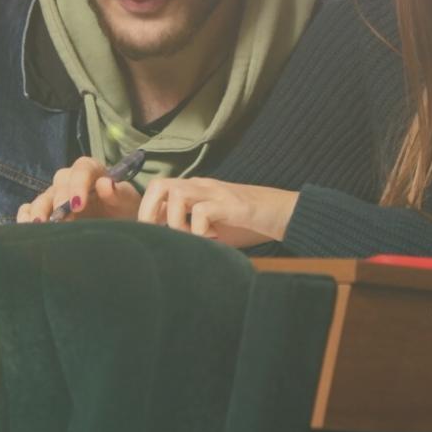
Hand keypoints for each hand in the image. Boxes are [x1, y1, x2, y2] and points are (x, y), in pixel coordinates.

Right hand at [16, 155, 140, 223]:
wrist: (119, 227)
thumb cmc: (124, 211)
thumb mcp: (127, 203)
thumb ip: (118, 193)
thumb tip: (105, 184)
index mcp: (93, 171)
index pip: (82, 169)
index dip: (78, 185)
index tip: (78, 205)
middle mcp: (71, 181)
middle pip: (60, 183)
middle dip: (59, 202)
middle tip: (60, 221)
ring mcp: (56, 196)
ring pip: (43, 197)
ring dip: (39, 211)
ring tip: (38, 227)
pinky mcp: (46, 211)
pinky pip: (29, 209)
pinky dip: (25, 216)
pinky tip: (26, 227)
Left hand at [136, 178, 297, 247]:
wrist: (284, 211)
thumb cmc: (247, 222)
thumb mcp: (213, 223)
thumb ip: (190, 227)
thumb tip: (163, 246)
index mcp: (195, 189)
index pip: (158, 189)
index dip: (147, 211)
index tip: (153, 234)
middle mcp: (202, 186)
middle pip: (159, 185)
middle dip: (150, 212)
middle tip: (160, 235)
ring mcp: (216, 193)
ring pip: (177, 195)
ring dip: (177, 222)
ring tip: (193, 238)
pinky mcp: (231, 204)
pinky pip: (201, 212)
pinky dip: (199, 230)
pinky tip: (214, 238)